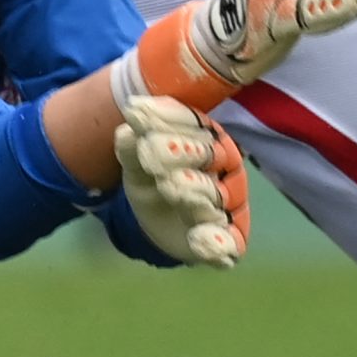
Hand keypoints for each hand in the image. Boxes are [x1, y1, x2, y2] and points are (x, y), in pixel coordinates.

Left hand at [114, 97, 249, 268]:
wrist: (161, 223)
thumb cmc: (154, 180)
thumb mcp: (136, 163)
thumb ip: (132, 147)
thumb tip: (125, 131)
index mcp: (207, 139)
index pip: (192, 122)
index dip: (169, 118)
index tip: (137, 113)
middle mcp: (226, 168)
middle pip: (211, 155)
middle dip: (182, 150)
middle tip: (151, 150)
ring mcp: (231, 205)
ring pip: (219, 196)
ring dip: (197, 191)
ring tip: (169, 186)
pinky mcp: (230, 240)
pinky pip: (231, 242)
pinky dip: (218, 243)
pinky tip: (199, 240)